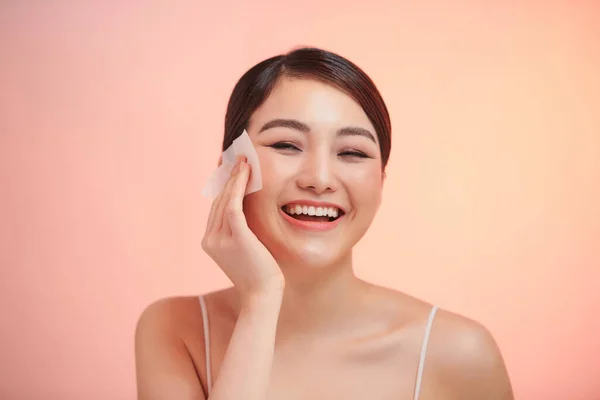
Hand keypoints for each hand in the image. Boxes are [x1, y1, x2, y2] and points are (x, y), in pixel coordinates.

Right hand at [202, 156, 284, 300]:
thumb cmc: (260, 274)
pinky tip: (246, 172)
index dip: (225, 186)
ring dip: (234, 176)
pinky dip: (239, 185)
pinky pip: (233, 204)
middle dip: (228, 176)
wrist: (263, 296)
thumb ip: (239, 232)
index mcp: (209, 242)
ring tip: (244, 159)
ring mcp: (219, 239)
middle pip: (218, 200)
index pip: (217, 207)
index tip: (232, 168)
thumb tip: (246, 210)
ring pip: (225, 199)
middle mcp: (210, 239)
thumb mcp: (244, 250)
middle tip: (238, 156)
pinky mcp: (235, 237)